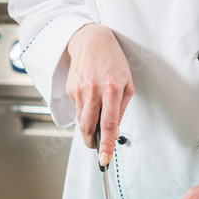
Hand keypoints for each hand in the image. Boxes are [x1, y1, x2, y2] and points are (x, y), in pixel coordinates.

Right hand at [66, 24, 133, 165]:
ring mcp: (79, 90)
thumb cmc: (113, 60)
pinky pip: (77, 108)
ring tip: (97, 114)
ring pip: (80, 121)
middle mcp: (93, 90)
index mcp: (112, 89)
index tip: (104, 159)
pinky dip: (84, 109)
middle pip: (87, 127)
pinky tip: (90, 95)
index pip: (107, 124)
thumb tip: (113, 132)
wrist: (91, 40)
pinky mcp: (70, 89)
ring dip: (88, 127)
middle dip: (92, 142)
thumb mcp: (127, 84)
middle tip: (98, 147)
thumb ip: (120, 110)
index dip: (105, 144)